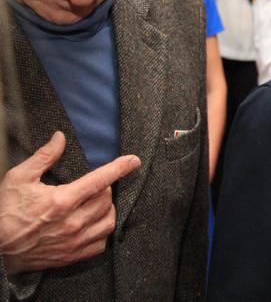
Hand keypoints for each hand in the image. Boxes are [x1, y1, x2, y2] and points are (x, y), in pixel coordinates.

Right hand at [0, 132, 140, 274]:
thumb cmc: (5, 212)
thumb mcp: (19, 178)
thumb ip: (44, 157)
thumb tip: (60, 137)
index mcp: (62, 201)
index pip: (100, 180)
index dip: (120, 168)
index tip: (133, 161)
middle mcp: (72, 222)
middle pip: (106, 200)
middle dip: (106, 189)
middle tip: (96, 185)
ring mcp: (74, 242)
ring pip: (108, 221)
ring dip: (107, 209)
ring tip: (97, 203)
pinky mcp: (72, 256)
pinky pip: (101, 244)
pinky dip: (102, 232)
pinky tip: (94, 224)